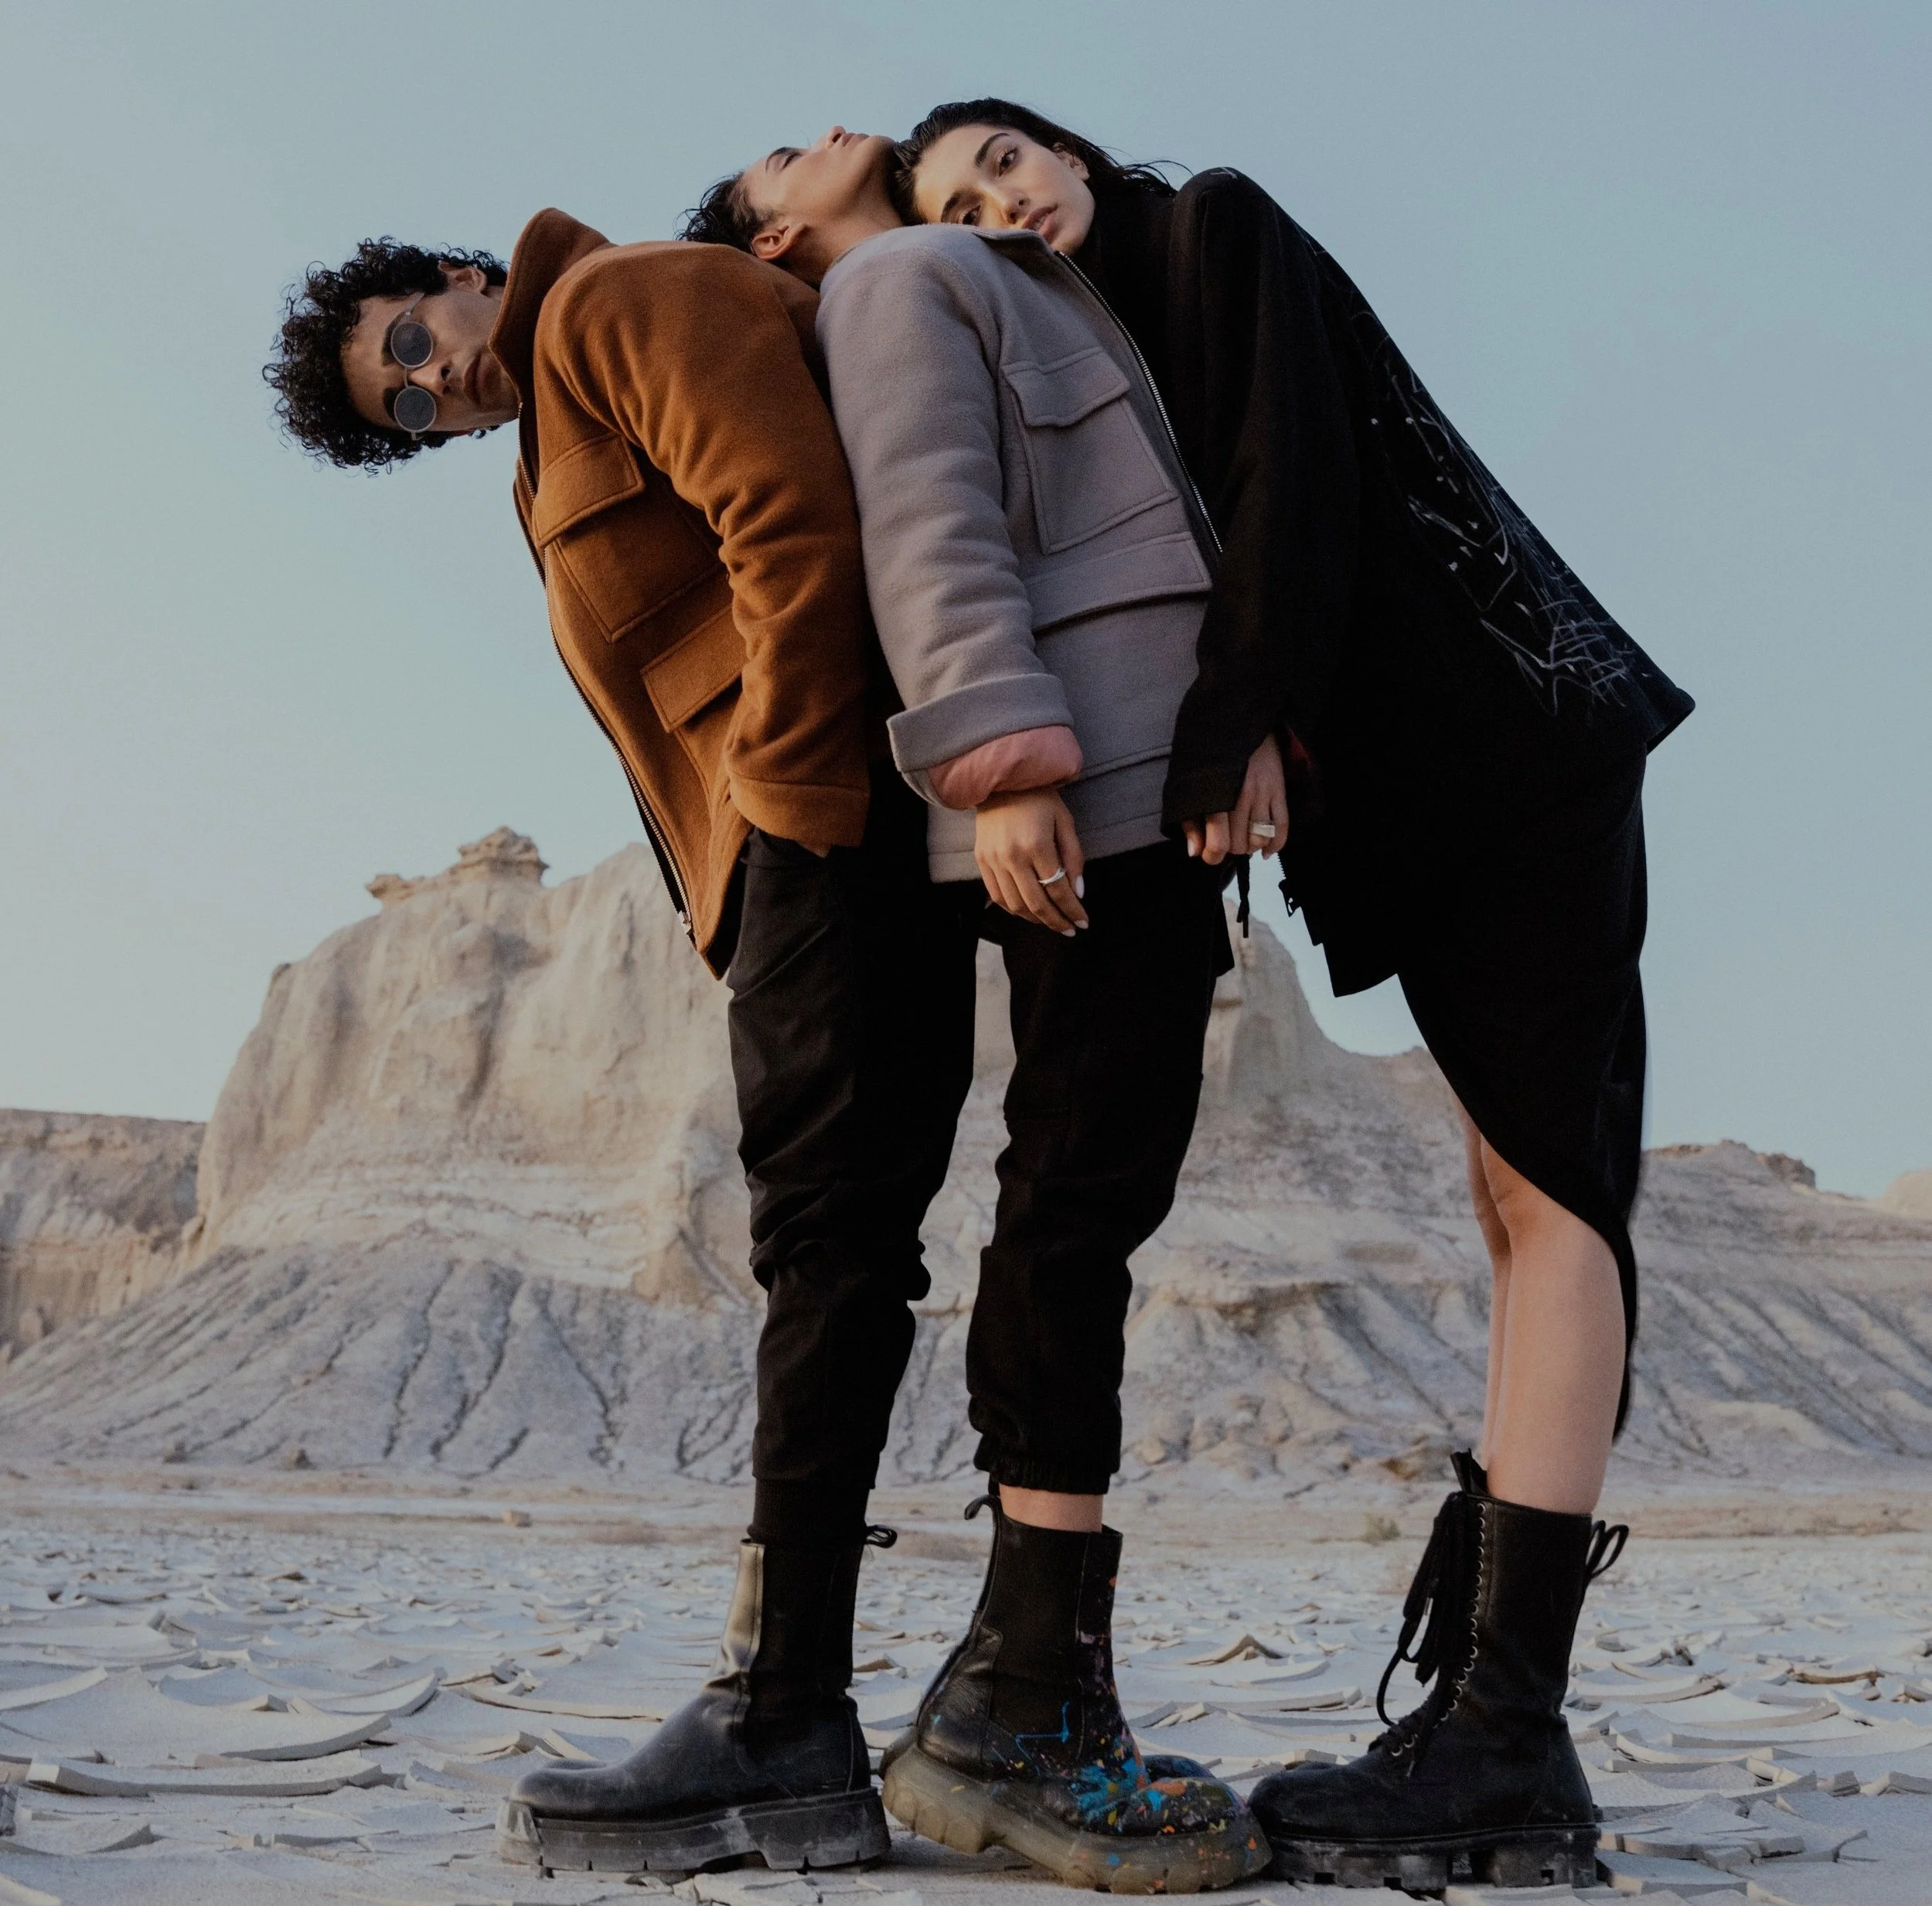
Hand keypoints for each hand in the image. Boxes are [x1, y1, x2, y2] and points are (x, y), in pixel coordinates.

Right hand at [975, 789, 1087, 934]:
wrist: (1001, 780)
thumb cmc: (1039, 798)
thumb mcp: (1065, 821)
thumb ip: (1074, 857)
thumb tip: (1078, 893)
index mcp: (1037, 845)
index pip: (1058, 889)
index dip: (1072, 910)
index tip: (1083, 922)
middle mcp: (1012, 856)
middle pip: (1036, 903)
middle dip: (1057, 922)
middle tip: (1070, 930)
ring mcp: (993, 860)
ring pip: (1015, 905)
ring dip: (1035, 919)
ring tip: (1051, 922)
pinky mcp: (981, 861)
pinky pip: (997, 896)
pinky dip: (1014, 909)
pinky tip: (1029, 912)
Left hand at [1184, 733, 1287, 865]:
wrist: (1239, 724)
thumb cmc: (1211, 759)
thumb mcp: (1192, 785)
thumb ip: (1190, 820)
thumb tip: (1194, 852)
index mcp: (1215, 795)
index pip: (1218, 842)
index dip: (1213, 856)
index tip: (1210, 854)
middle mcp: (1240, 796)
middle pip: (1240, 844)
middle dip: (1231, 849)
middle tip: (1227, 841)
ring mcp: (1262, 793)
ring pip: (1260, 838)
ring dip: (1251, 846)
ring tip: (1244, 839)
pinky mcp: (1278, 789)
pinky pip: (1282, 826)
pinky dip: (1275, 845)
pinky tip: (1265, 850)